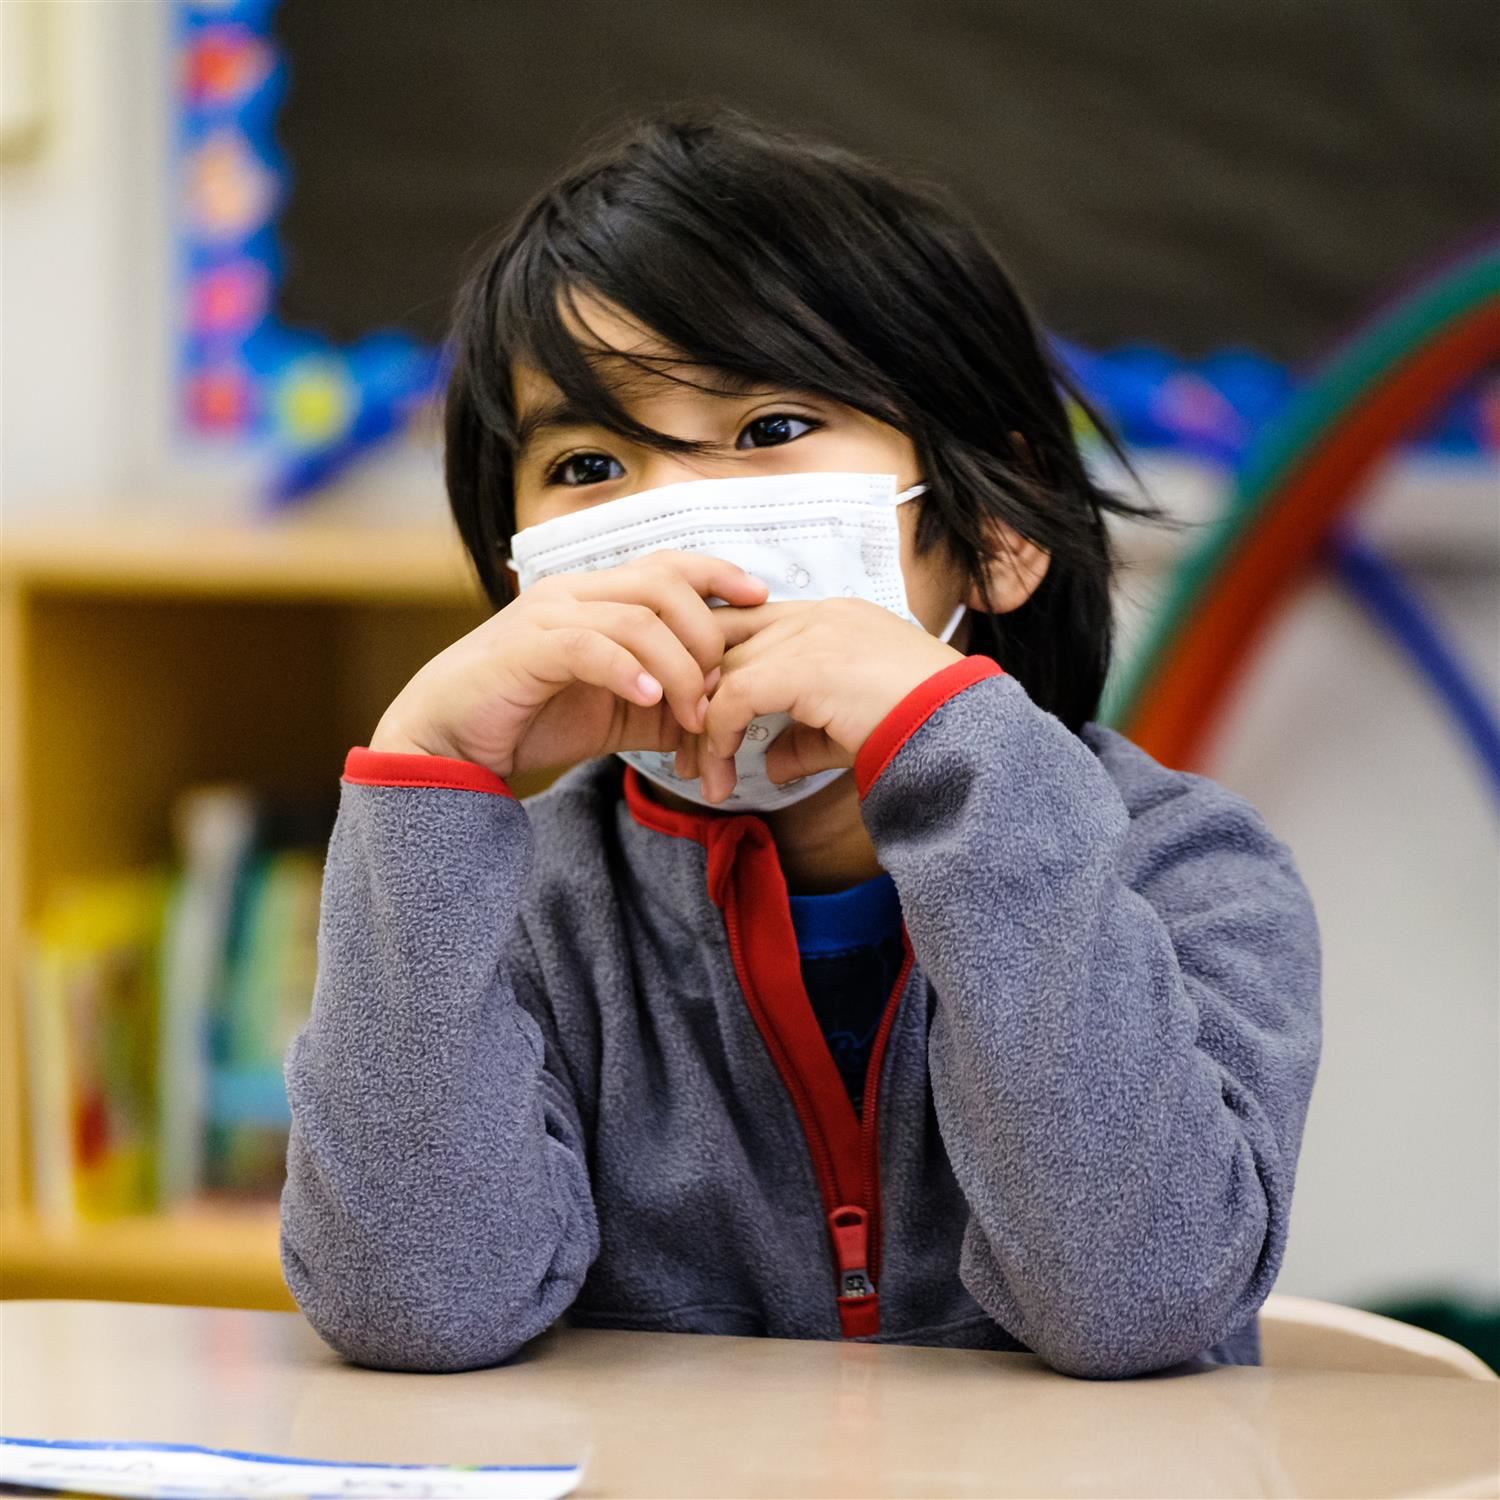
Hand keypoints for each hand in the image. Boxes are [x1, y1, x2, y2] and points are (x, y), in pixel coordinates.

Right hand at [369, 552, 767, 778]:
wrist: (448, 742)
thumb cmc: (528, 718)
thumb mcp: (614, 711)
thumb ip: (662, 701)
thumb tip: (719, 713)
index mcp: (596, 598)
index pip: (669, 564)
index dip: (719, 573)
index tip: (761, 599)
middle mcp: (574, 594)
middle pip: (665, 585)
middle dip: (706, 636)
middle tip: (719, 691)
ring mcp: (547, 617)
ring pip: (637, 619)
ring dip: (677, 669)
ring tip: (690, 713)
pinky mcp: (526, 649)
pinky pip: (590, 647)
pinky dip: (628, 672)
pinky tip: (648, 700)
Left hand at [695, 598, 964, 802]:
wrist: (962, 730)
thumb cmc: (921, 729)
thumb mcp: (849, 730)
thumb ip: (804, 739)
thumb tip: (771, 765)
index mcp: (834, 618)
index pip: (753, 626)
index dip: (720, 670)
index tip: (705, 720)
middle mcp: (818, 615)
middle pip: (726, 640)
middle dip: (696, 695)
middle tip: (684, 750)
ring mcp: (812, 634)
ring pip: (723, 670)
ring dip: (703, 728)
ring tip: (700, 775)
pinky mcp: (805, 666)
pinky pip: (735, 697)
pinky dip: (719, 737)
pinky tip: (721, 773)